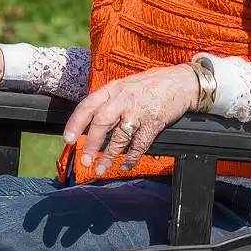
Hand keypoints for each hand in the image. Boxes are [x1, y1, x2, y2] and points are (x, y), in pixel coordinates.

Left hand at [63, 64, 199, 175]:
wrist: (182, 82)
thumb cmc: (152, 84)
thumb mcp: (127, 85)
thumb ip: (111, 100)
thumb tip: (93, 121)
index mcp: (114, 88)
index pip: (89, 104)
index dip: (76, 122)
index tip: (68, 139)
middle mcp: (124, 98)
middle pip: (101, 122)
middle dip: (91, 144)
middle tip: (85, 160)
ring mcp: (139, 111)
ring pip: (119, 137)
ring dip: (109, 156)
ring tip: (101, 169)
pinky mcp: (153, 122)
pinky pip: (139, 144)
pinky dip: (131, 157)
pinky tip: (125, 164)